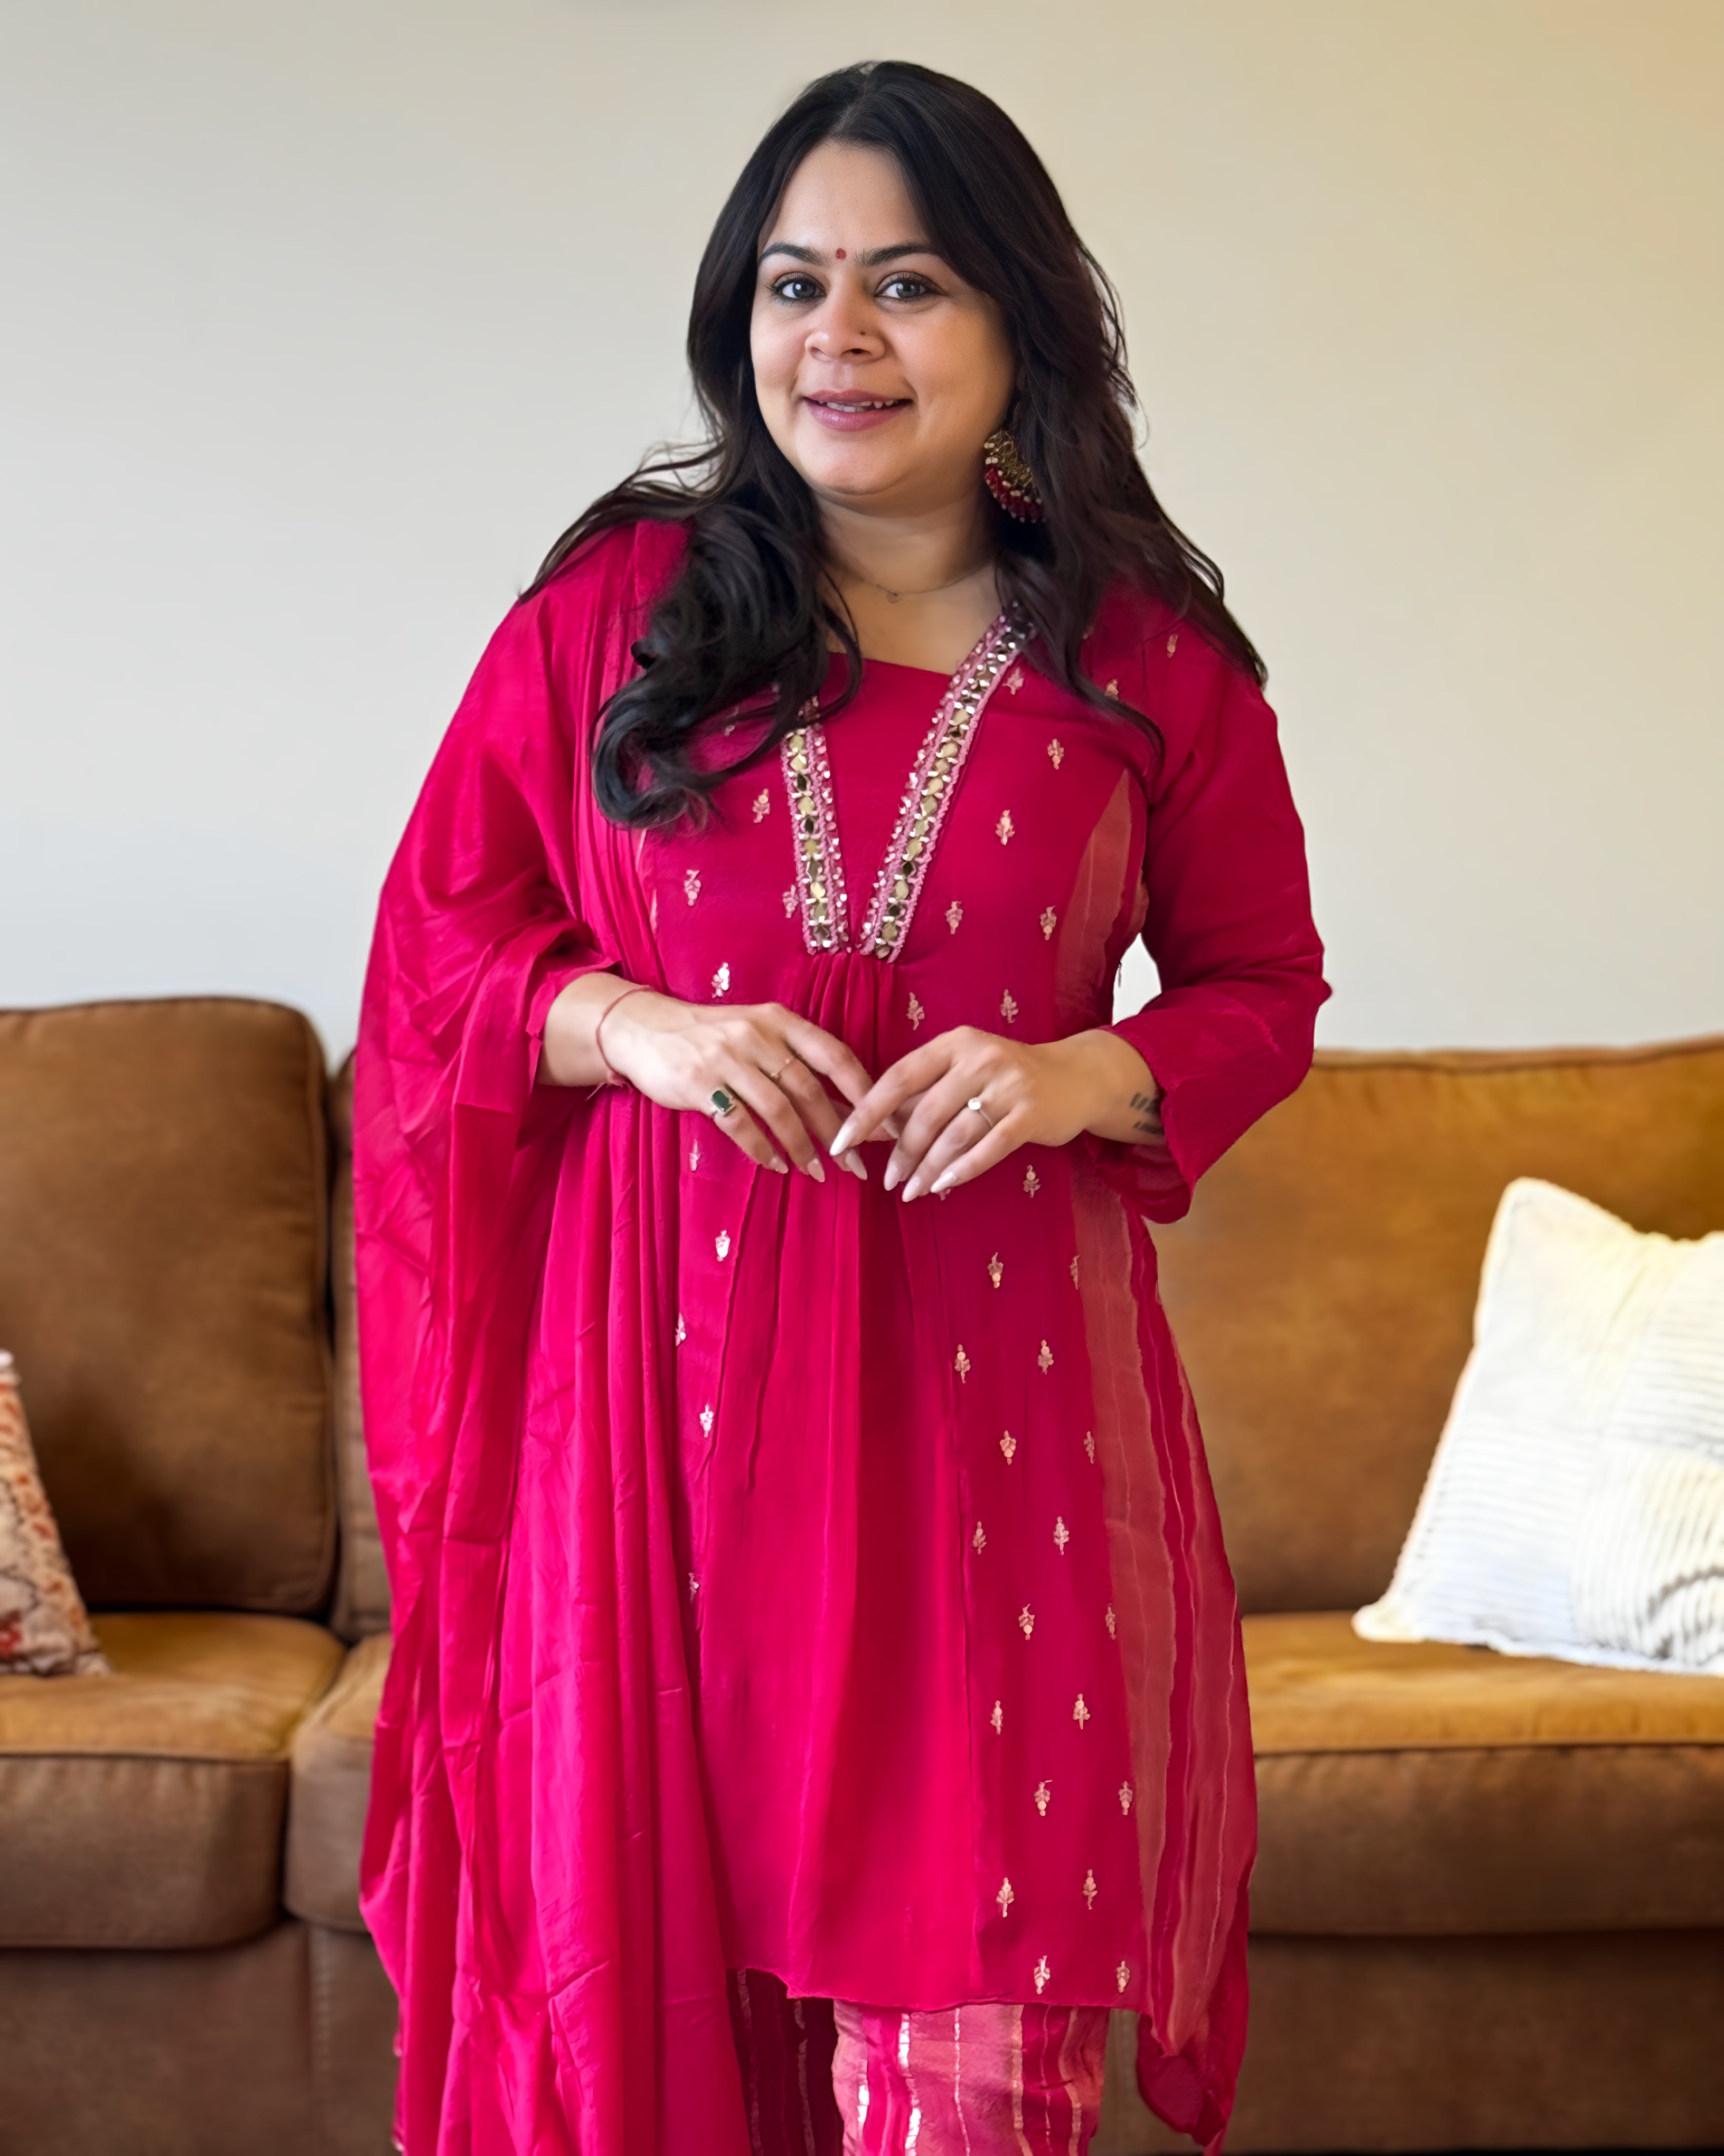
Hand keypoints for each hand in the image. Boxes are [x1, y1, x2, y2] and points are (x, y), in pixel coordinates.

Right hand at [543, 977, 872, 1180]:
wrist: (644, 1029)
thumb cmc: (711, 1037)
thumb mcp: (757, 1034)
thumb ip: (796, 1062)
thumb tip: (848, 1109)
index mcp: (779, 1019)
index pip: (834, 1055)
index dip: (863, 1093)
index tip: (883, 1127)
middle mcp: (756, 1034)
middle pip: (809, 1088)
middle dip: (836, 1132)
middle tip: (855, 1164)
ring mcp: (726, 1057)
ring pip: (777, 1109)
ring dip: (801, 1146)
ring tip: (815, 1172)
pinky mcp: (698, 1082)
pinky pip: (739, 1123)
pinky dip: (762, 1149)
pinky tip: (776, 1165)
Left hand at [828, 1026, 1161, 1201]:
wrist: (1076, 1077)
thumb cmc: (1005, 1079)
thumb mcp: (963, 1073)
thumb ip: (924, 1095)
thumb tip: (873, 1130)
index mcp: (953, 1043)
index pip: (898, 1077)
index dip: (866, 1112)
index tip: (841, 1140)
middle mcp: (979, 1057)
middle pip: (925, 1112)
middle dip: (901, 1151)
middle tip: (888, 1178)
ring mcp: (1008, 1084)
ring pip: (953, 1134)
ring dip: (927, 1167)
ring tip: (911, 1190)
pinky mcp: (1031, 1112)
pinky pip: (988, 1148)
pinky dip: (961, 1170)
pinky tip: (942, 1186)